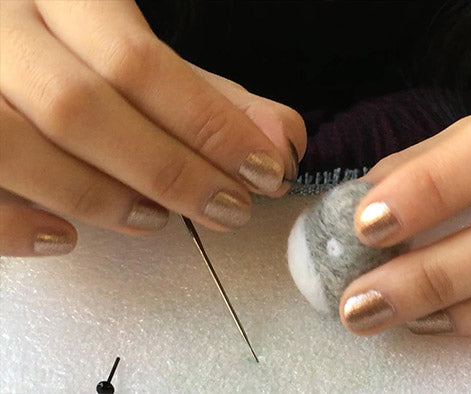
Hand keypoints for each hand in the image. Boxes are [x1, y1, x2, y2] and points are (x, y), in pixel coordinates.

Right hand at [0, 1, 305, 255]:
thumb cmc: (66, 49)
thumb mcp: (136, 54)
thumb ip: (206, 95)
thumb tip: (281, 137)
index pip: (138, 60)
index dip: (208, 123)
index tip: (263, 169)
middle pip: (80, 106)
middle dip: (168, 169)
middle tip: (226, 207)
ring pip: (15, 145)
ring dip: (99, 196)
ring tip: (157, 220)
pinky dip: (14, 225)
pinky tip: (64, 238)